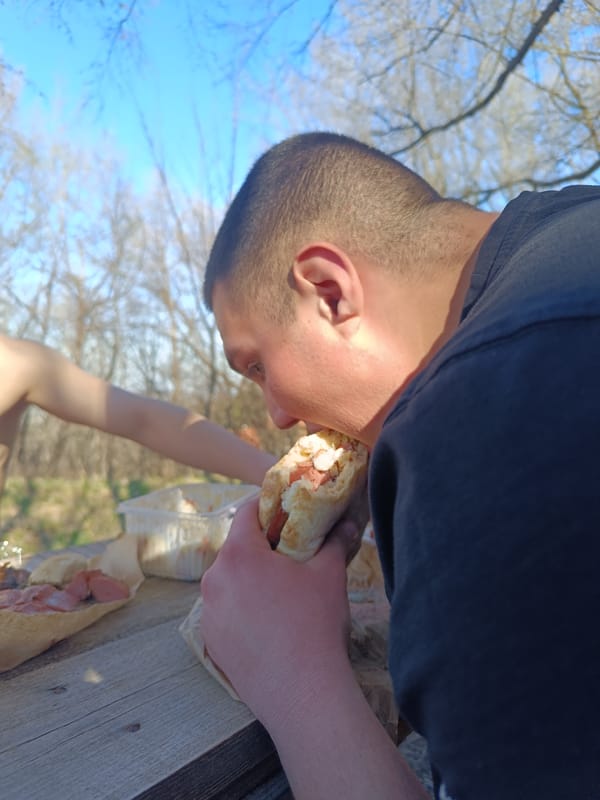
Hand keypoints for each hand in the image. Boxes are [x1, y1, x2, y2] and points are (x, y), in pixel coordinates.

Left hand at [199, 498, 356, 726]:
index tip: (285, 511)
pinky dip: (241, 609)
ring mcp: (208, 613)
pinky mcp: (210, 642)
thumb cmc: (315, 625)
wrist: (302, 693)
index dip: (267, 507)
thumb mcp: (329, 575)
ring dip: (249, 580)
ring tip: (279, 593)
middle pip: (236, 548)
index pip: (246, 513)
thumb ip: (334, 542)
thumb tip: (347, 523)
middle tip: (288, 555)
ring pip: (228, 582)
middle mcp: (214, 579)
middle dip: (260, 547)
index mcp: (239, 554)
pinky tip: (267, 624)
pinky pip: (224, 612)